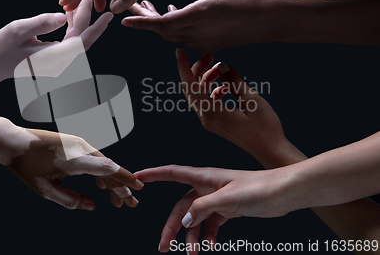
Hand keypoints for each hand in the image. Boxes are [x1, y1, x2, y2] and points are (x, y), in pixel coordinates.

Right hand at [0, 0, 112, 82]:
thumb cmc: (1, 48)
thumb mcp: (18, 30)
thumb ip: (41, 23)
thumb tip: (61, 16)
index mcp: (54, 57)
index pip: (81, 41)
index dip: (96, 27)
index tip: (109, 15)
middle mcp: (59, 62)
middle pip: (81, 37)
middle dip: (86, 15)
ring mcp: (57, 62)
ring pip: (76, 39)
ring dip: (78, 20)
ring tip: (79, 0)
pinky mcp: (54, 59)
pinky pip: (68, 42)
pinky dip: (70, 27)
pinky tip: (67, 14)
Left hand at [0, 112, 142, 209]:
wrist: (14, 141)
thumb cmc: (26, 166)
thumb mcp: (45, 189)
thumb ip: (70, 200)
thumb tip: (92, 205)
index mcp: (74, 159)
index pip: (108, 168)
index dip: (125, 178)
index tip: (139, 188)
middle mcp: (81, 148)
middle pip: (109, 168)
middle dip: (122, 187)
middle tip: (132, 205)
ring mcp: (79, 143)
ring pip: (102, 164)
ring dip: (112, 182)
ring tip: (118, 202)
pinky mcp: (75, 144)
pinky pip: (94, 159)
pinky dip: (101, 173)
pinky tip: (102, 186)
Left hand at [123, 0, 275, 52]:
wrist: (266, 20)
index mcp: (197, 16)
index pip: (160, 23)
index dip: (141, 24)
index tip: (124, 22)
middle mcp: (197, 34)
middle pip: (161, 31)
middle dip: (144, 20)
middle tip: (134, 6)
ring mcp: (202, 43)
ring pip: (170, 35)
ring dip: (158, 23)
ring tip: (150, 6)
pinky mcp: (207, 46)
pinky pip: (182, 38)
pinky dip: (173, 27)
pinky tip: (173, 12)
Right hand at [135, 165, 290, 253]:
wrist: (283, 193)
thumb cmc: (258, 188)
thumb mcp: (227, 198)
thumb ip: (202, 208)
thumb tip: (185, 220)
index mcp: (204, 178)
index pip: (172, 173)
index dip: (153, 174)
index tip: (137, 176)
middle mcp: (207, 187)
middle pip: (182, 207)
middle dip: (172, 226)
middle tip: (163, 245)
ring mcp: (216, 199)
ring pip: (196, 219)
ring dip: (191, 236)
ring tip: (191, 253)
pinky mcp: (227, 210)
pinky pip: (210, 225)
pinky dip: (208, 236)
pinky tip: (210, 246)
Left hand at [175, 49, 299, 167]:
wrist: (270, 151)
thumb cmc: (265, 129)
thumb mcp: (252, 100)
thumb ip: (234, 81)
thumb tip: (221, 65)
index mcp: (211, 112)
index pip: (190, 85)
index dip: (183, 66)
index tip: (179, 51)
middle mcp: (206, 118)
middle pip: (191, 89)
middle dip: (197, 69)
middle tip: (210, 55)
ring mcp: (210, 121)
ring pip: (199, 94)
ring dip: (206, 79)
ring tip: (220, 69)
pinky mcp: (216, 122)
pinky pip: (207, 102)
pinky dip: (212, 90)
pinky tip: (226, 86)